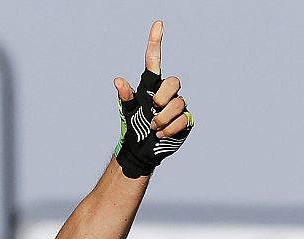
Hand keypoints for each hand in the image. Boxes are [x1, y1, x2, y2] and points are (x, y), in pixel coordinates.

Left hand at [113, 20, 191, 177]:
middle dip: (163, 96)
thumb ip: (124, 96)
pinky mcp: (185, 120)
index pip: (154, 60)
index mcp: (151, 85)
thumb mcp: (126, 112)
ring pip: (178, 103)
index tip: (158, 24)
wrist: (140, 150)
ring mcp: (178, 105)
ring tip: (153, 128)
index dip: (155, 42)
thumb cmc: (133, 127)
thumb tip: (118, 80)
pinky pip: (183, 119)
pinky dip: (169, 129)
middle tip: (153, 109)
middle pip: (174, 81)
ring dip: (163, 118)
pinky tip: (161, 135)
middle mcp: (167, 92)